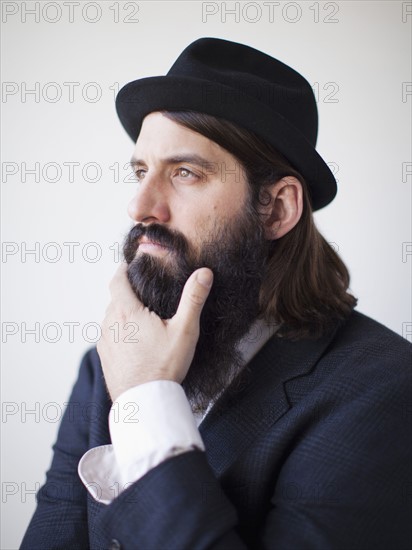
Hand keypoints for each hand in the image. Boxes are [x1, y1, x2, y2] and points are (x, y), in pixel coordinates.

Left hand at [97, 262, 212, 401]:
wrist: (145, 403)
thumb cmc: (164, 366)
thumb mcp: (185, 330)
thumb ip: (193, 299)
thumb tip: (204, 273)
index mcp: (126, 311)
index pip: (117, 280)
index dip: (123, 270)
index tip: (129, 264)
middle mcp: (110, 323)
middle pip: (115, 298)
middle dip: (127, 293)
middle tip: (145, 293)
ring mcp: (105, 341)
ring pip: (111, 318)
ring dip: (123, 313)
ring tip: (142, 319)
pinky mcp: (105, 357)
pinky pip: (109, 336)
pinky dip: (119, 332)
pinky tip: (135, 342)